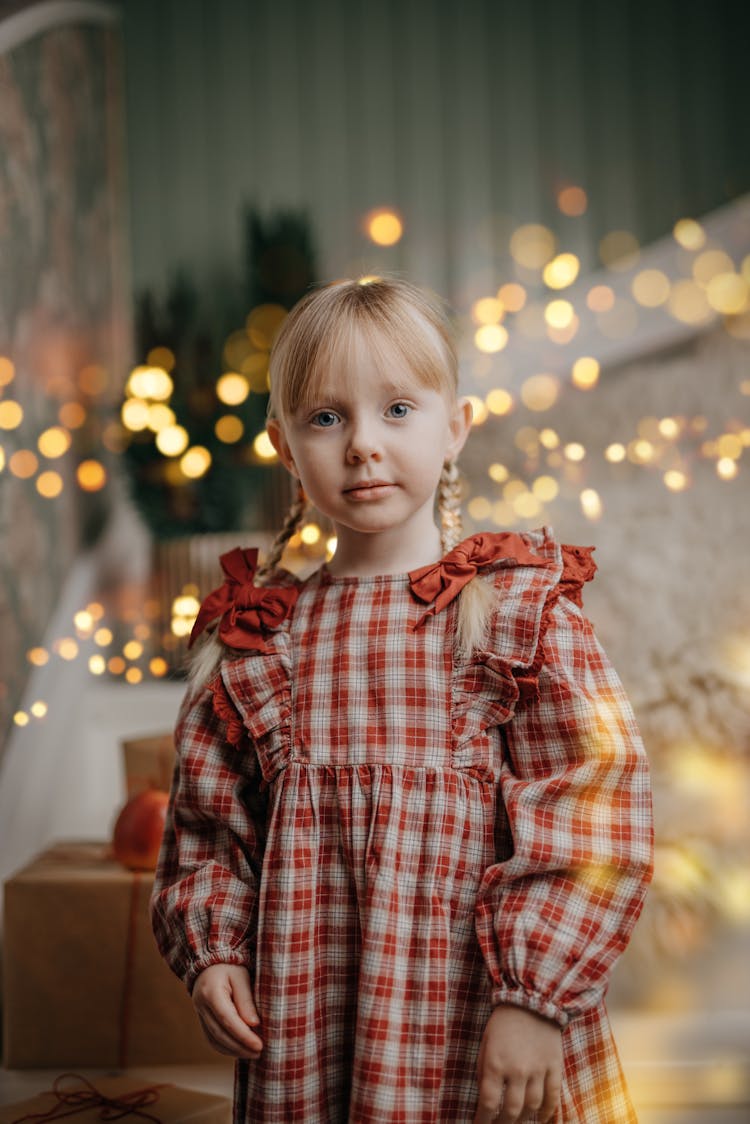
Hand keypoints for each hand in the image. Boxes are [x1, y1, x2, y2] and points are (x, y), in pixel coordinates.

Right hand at [192, 963, 263, 1058]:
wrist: (211, 963)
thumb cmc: (230, 967)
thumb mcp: (241, 977)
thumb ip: (246, 1000)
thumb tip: (254, 1025)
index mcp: (211, 992)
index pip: (227, 1019)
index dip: (243, 1035)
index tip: (259, 1045)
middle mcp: (201, 1005)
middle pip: (220, 1033)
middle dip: (240, 1047)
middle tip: (259, 1053)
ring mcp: (199, 1014)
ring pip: (214, 1040)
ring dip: (233, 1051)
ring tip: (252, 1054)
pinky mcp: (202, 1020)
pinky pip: (212, 1039)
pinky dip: (225, 1047)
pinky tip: (240, 1050)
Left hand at [473, 1005, 561, 1122]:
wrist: (532, 1000)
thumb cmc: (503, 1022)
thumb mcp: (485, 1043)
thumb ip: (484, 1071)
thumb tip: (485, 1098)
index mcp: (495, 1063)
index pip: (488, 1103)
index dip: (482, 1120)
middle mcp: (517, 1070)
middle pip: (511, 1110)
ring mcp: (538, 1069)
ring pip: (532, 1107)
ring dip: (523, 1120)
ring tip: (516, 1123)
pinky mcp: (554, 1066)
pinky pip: (553, 1096)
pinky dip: (547, 1112)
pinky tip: (541, 1119)